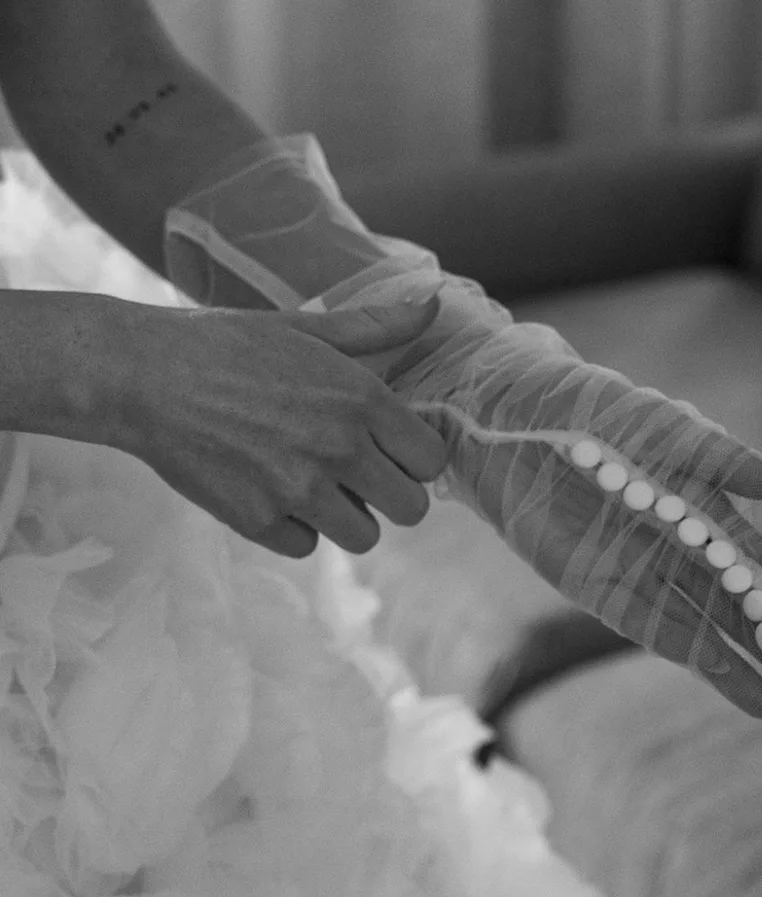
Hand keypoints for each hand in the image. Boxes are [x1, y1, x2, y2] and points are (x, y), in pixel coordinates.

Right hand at [117, 300, 445, 556]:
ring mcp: (299, 492)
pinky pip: (307, 546)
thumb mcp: (306, 326)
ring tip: (312, 483)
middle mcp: (339, 450)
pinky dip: (294, 528)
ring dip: (346, 517)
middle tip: (360, 476)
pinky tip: (270, 492)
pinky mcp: (259, 523)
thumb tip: (436, 305)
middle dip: (390, 495)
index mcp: (361, 400)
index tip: (392, 450)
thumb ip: (377, 326)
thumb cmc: (227, 345)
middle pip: (411, 509)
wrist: (144, 377)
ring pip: (364, 537)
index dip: (415, 458)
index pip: (431, 460)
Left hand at [388, 322, 761, 722]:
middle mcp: (673, 543)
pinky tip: (742, 687)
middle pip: (737, 602)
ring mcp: (637, 569)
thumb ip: (720, 457)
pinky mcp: (596, 587)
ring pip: (705, 625)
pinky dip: (700, 658)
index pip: (758, 557)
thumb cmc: (585, 406)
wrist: (503, 416)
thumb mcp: (660, 425)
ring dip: (747, 664)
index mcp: (697, 501)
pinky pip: (655, 629)